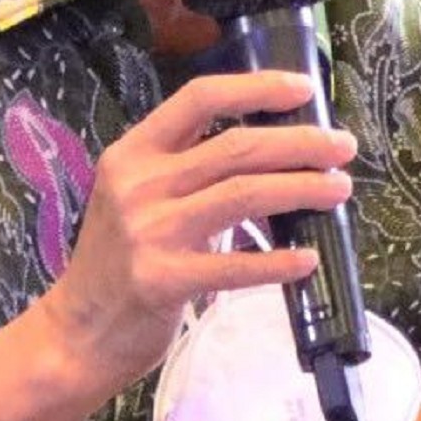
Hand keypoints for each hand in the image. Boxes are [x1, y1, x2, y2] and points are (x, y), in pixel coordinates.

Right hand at [0, 68, 355, 420]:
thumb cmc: (117, 263)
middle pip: (236, 146)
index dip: (258, 88)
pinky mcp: (162, 280)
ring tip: (339, 190)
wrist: (77, 332)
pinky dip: (280, 262)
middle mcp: (138, 185)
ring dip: (303, 189)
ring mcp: (148, 232)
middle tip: (343, 148)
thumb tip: (272, 154)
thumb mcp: (137, 200)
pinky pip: (237, 266)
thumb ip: (187, 173)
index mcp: (132, 154)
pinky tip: (308, 259)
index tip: (304, 90)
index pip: (199, 98)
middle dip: (301, 143)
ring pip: (244, 194)